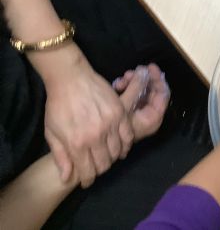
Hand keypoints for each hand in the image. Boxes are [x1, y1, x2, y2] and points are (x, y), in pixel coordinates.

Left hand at [44, 56, 133, 187]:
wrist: (71, 78)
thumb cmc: (58, 105)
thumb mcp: (52, 132)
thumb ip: (60, 156)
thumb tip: (67, 177)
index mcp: (77, 143)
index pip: (88, 171)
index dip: (88, 179)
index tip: (87, 180)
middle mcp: (96, 136)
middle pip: (105, 163)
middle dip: (100, 169)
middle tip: (97, 166)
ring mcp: (110, 124)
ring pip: (117, 151)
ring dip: (113, 157)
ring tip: (108, 155)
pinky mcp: (120, 112)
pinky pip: (129, 134)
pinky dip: (126, 144)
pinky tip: (121, 146)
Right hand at [113, 63, 169, 140]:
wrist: (91, 140)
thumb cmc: (108, 125)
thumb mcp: (123, 104)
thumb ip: (137, 86)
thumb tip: (145, 71)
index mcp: (152, 118)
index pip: (163, 96)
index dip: (158, 79)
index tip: (151, 67)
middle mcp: (149, 117)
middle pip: (153, 92)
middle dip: (143, 80)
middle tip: (133, 71)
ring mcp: (141, 114)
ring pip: (143, 92)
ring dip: (134, 83)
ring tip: (121, 79)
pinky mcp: (132, 112)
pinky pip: (135, 96)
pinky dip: (128, 89)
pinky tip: (117, 85)